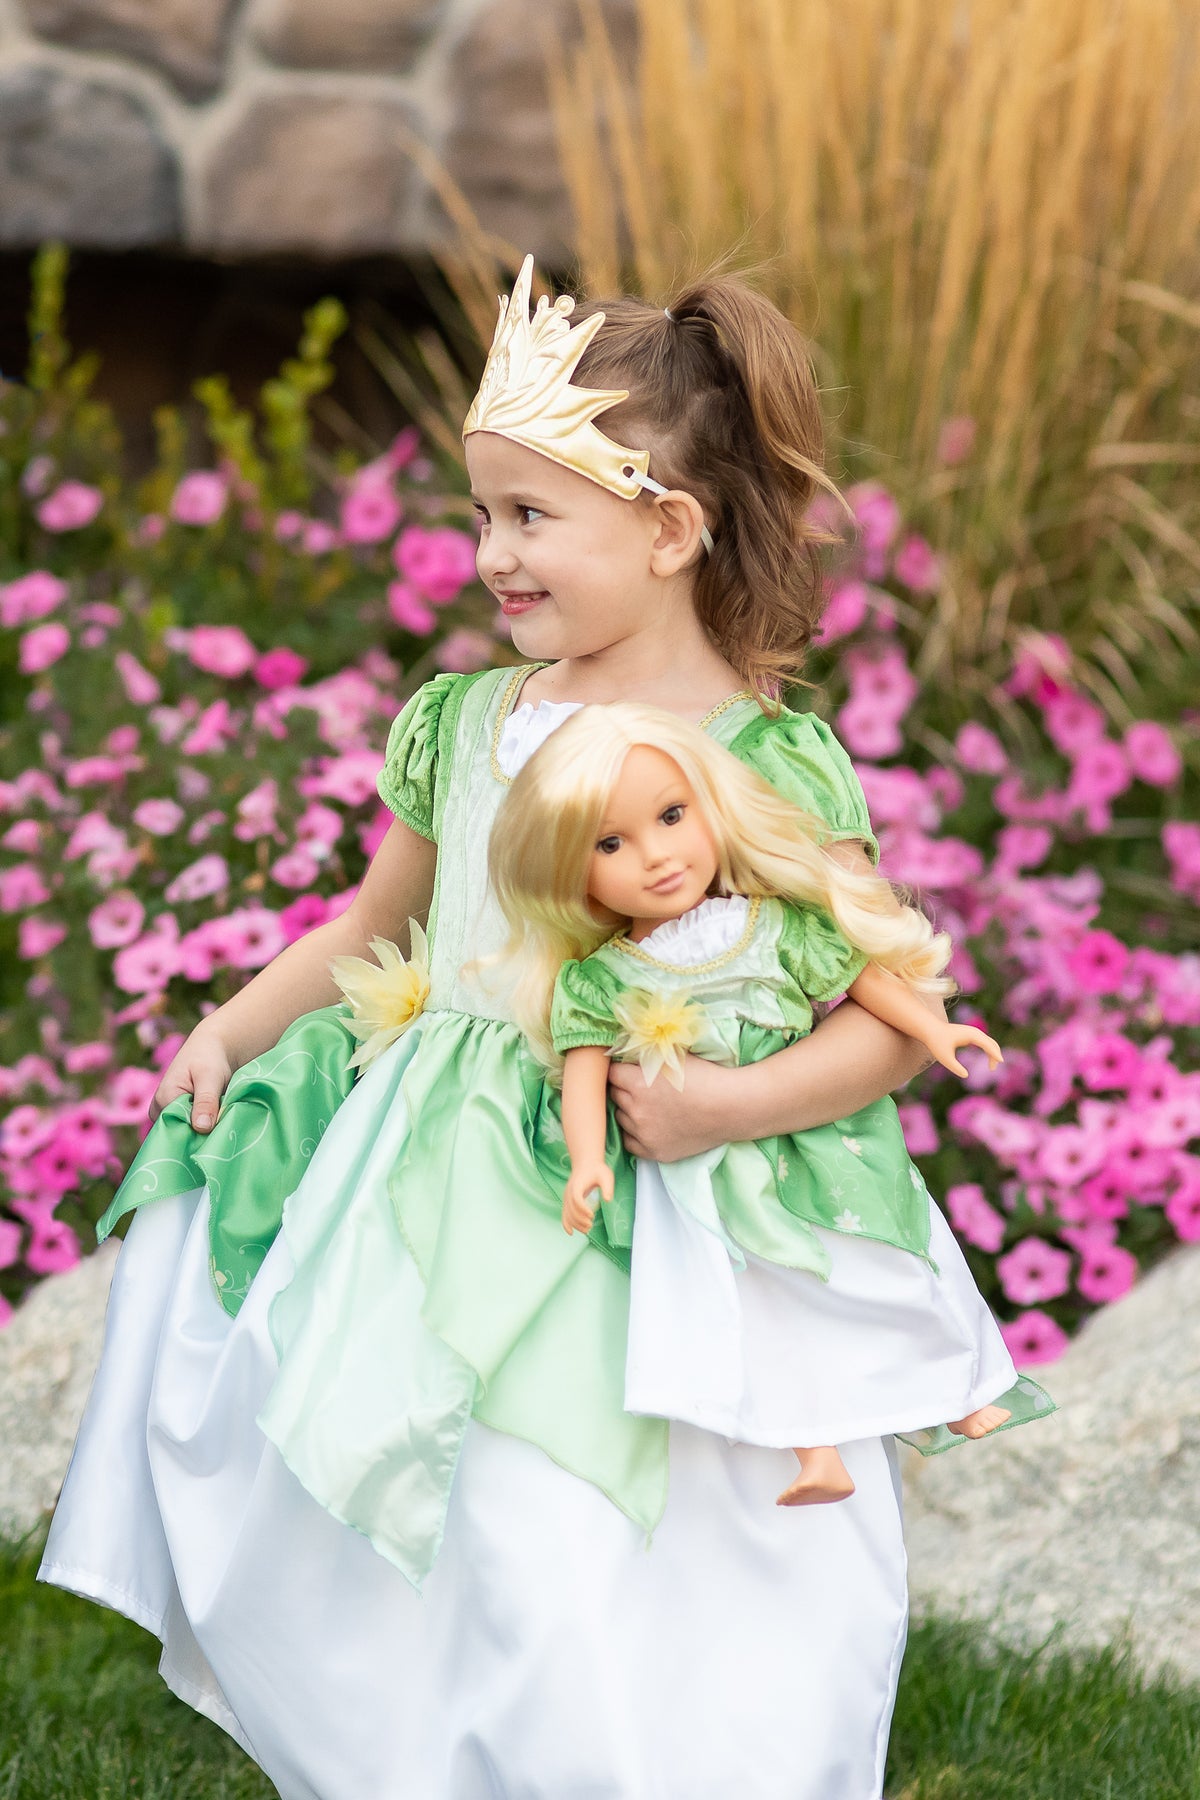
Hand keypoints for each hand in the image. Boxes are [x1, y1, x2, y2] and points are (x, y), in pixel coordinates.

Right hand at [149, 1018, 235, 1132]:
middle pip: (180, 1134)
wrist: (213, 1047)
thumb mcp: (210, 1077)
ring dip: (206, 1133)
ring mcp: (169, 1113)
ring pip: (188, 1132)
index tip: (217, 1141)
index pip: (176, 1131)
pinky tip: (220, 1126)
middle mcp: (161, 1110)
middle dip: (202, 1136)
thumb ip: (206, 1101)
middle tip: (224, 1135)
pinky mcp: (180, 1114)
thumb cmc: (210, 1057)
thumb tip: (201, 1128)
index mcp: (164, 1099)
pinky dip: (207, 1128)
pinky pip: (192, 1128)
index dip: (197, 1137)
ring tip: (223, 1127)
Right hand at [562, 1161, 613, 1234]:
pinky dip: (566, 1224)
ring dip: (575, 1224)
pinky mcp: (567, 1201)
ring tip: (587, 1230)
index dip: (583, 1209)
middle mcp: (568, 1192)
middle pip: (571, 1209)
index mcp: (576, 1185)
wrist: (586, 1164)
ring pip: (567, 1214)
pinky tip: (571, 1233)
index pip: (576, 1199)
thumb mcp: (606, 1175)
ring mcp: (566, 1197)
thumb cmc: (597, 1170)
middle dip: (580, 1220)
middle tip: (591, 1225)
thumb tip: (608, 1200)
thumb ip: (607, 1187)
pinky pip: (564, 1214)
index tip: (592, 1215)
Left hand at [608, 1055, 734, 1161]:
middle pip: (614, 1096)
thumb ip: (645, 1056)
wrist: (730, 1108)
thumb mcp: (673, 1057)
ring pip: (620, 1119)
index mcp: (638, 1083)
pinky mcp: (654, 1152)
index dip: (620, 1070)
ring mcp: (644, 1134)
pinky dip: (634, 1133)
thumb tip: (625, 1053)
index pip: (612, 1074)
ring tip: (647, 1105)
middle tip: (639, 1086)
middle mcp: (636, 1110)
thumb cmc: (705, 1077)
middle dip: (623, 1089)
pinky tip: (648, 1125)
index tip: (627, 1070)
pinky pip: (630, 1142)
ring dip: (628, 1111)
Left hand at [926, 1023, 1003, 1079]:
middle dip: (995, 1055)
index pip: (987, 1044)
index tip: (1001, 1062)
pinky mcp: (970, 1034)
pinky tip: (989, 1058)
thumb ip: (955, 1067)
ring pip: (989, 1042)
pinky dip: (989, 1050)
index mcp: (970, 1035)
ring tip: (992, 1067)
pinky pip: (984, 1042)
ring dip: (993, 1053)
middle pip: (991, 1043)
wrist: (929, 1029)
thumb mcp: (944, 1057)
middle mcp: (974, 1032)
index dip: (994, 1053)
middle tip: (993, 1069)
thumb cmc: (936, 1042)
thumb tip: (966, 1075)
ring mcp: (973, 1032)